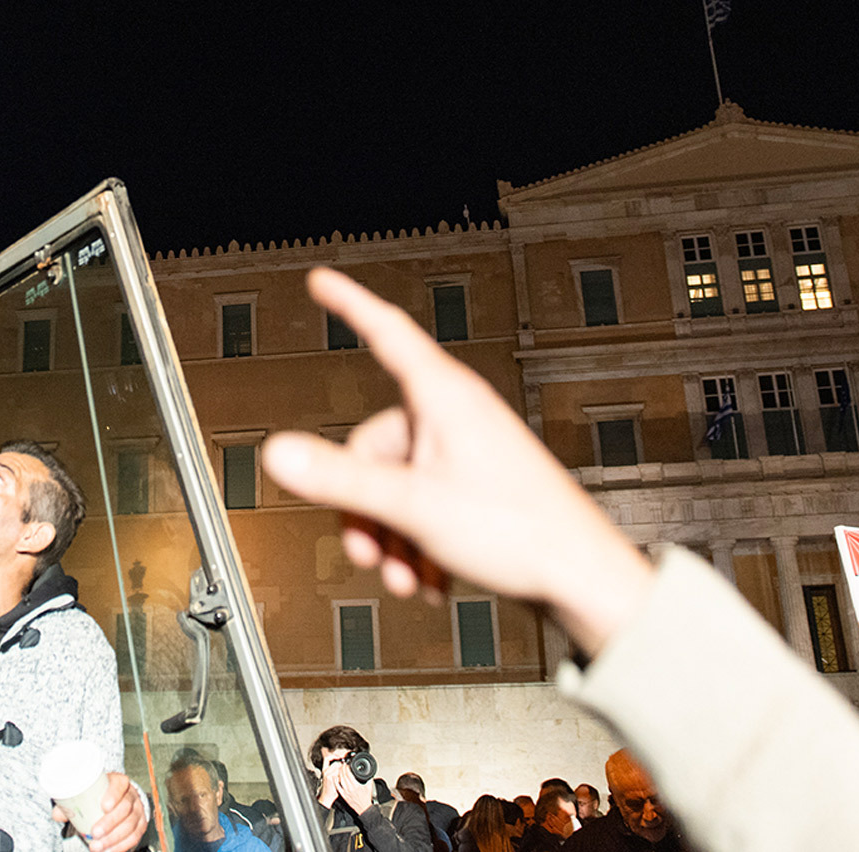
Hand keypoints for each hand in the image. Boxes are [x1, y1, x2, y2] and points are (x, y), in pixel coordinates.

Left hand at [51, 770, 146, 851]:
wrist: (119, 800)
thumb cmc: (101, 796)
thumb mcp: (89, 793)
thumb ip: (72, 803)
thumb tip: (58, 815)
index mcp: (119, 782)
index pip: (120, 785)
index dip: (114, 795)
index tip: (104, 806)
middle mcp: (131, 795)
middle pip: (125, 808)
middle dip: (110, 822)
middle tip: (94, 833)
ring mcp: (138, 811)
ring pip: (130, 825)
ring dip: (113, 838)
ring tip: (97, 846)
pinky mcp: (140, 825)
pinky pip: (134, 837)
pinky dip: (122, 846)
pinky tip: (109, 850)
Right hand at [260, 269, 656, 656]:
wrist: (578, 576)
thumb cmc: (520, 530)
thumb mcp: (411, 504)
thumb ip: (339, 480)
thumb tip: (280, 453)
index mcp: (443, 397)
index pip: (386, 332)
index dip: (349, 304)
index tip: (322, 281)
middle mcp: (454, 416)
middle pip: (373, 442)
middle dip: (364, 506)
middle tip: (369, 551)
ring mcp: (465, 452)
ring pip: (395, 483)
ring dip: (390, 536)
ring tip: (406, 575)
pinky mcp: (474, 487)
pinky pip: (420, 504)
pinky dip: (417, 543)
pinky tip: (429, 578)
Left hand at [333, 761, 372, 815]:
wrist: (363, 808)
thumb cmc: (366, 798)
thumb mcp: (369, 786)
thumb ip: (369, 778)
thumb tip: (369, 772)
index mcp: (355, 785)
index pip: (348, 773)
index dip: (346, 767)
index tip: (347, 764)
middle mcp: (349, 788)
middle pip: (343, 775)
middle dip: (342, 768)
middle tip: (343, 765)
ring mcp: (345, 792)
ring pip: (340, 780)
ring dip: (339, 773)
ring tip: (340, 769)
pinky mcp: (343, 795)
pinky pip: (338, 787)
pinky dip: (336, 781)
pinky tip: (336, 778)